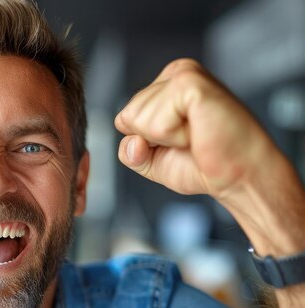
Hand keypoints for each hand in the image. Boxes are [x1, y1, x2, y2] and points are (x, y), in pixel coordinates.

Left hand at [114, 58, 285, 202]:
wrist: (242, 175)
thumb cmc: (205, 164)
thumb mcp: (154, 162)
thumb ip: (130, 152)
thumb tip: (132, 142)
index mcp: (165, 87)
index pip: (124, 119)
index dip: (145, 143)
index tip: (179, 142)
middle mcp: (174, 75)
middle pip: (127, 118)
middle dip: (154, 141)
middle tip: (190, 141)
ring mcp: (182, 75)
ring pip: (137, 120)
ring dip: (166, 140)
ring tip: (197, 135)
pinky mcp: (190, 82)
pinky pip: (155, 123)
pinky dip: (174, 138)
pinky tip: (199, 132)